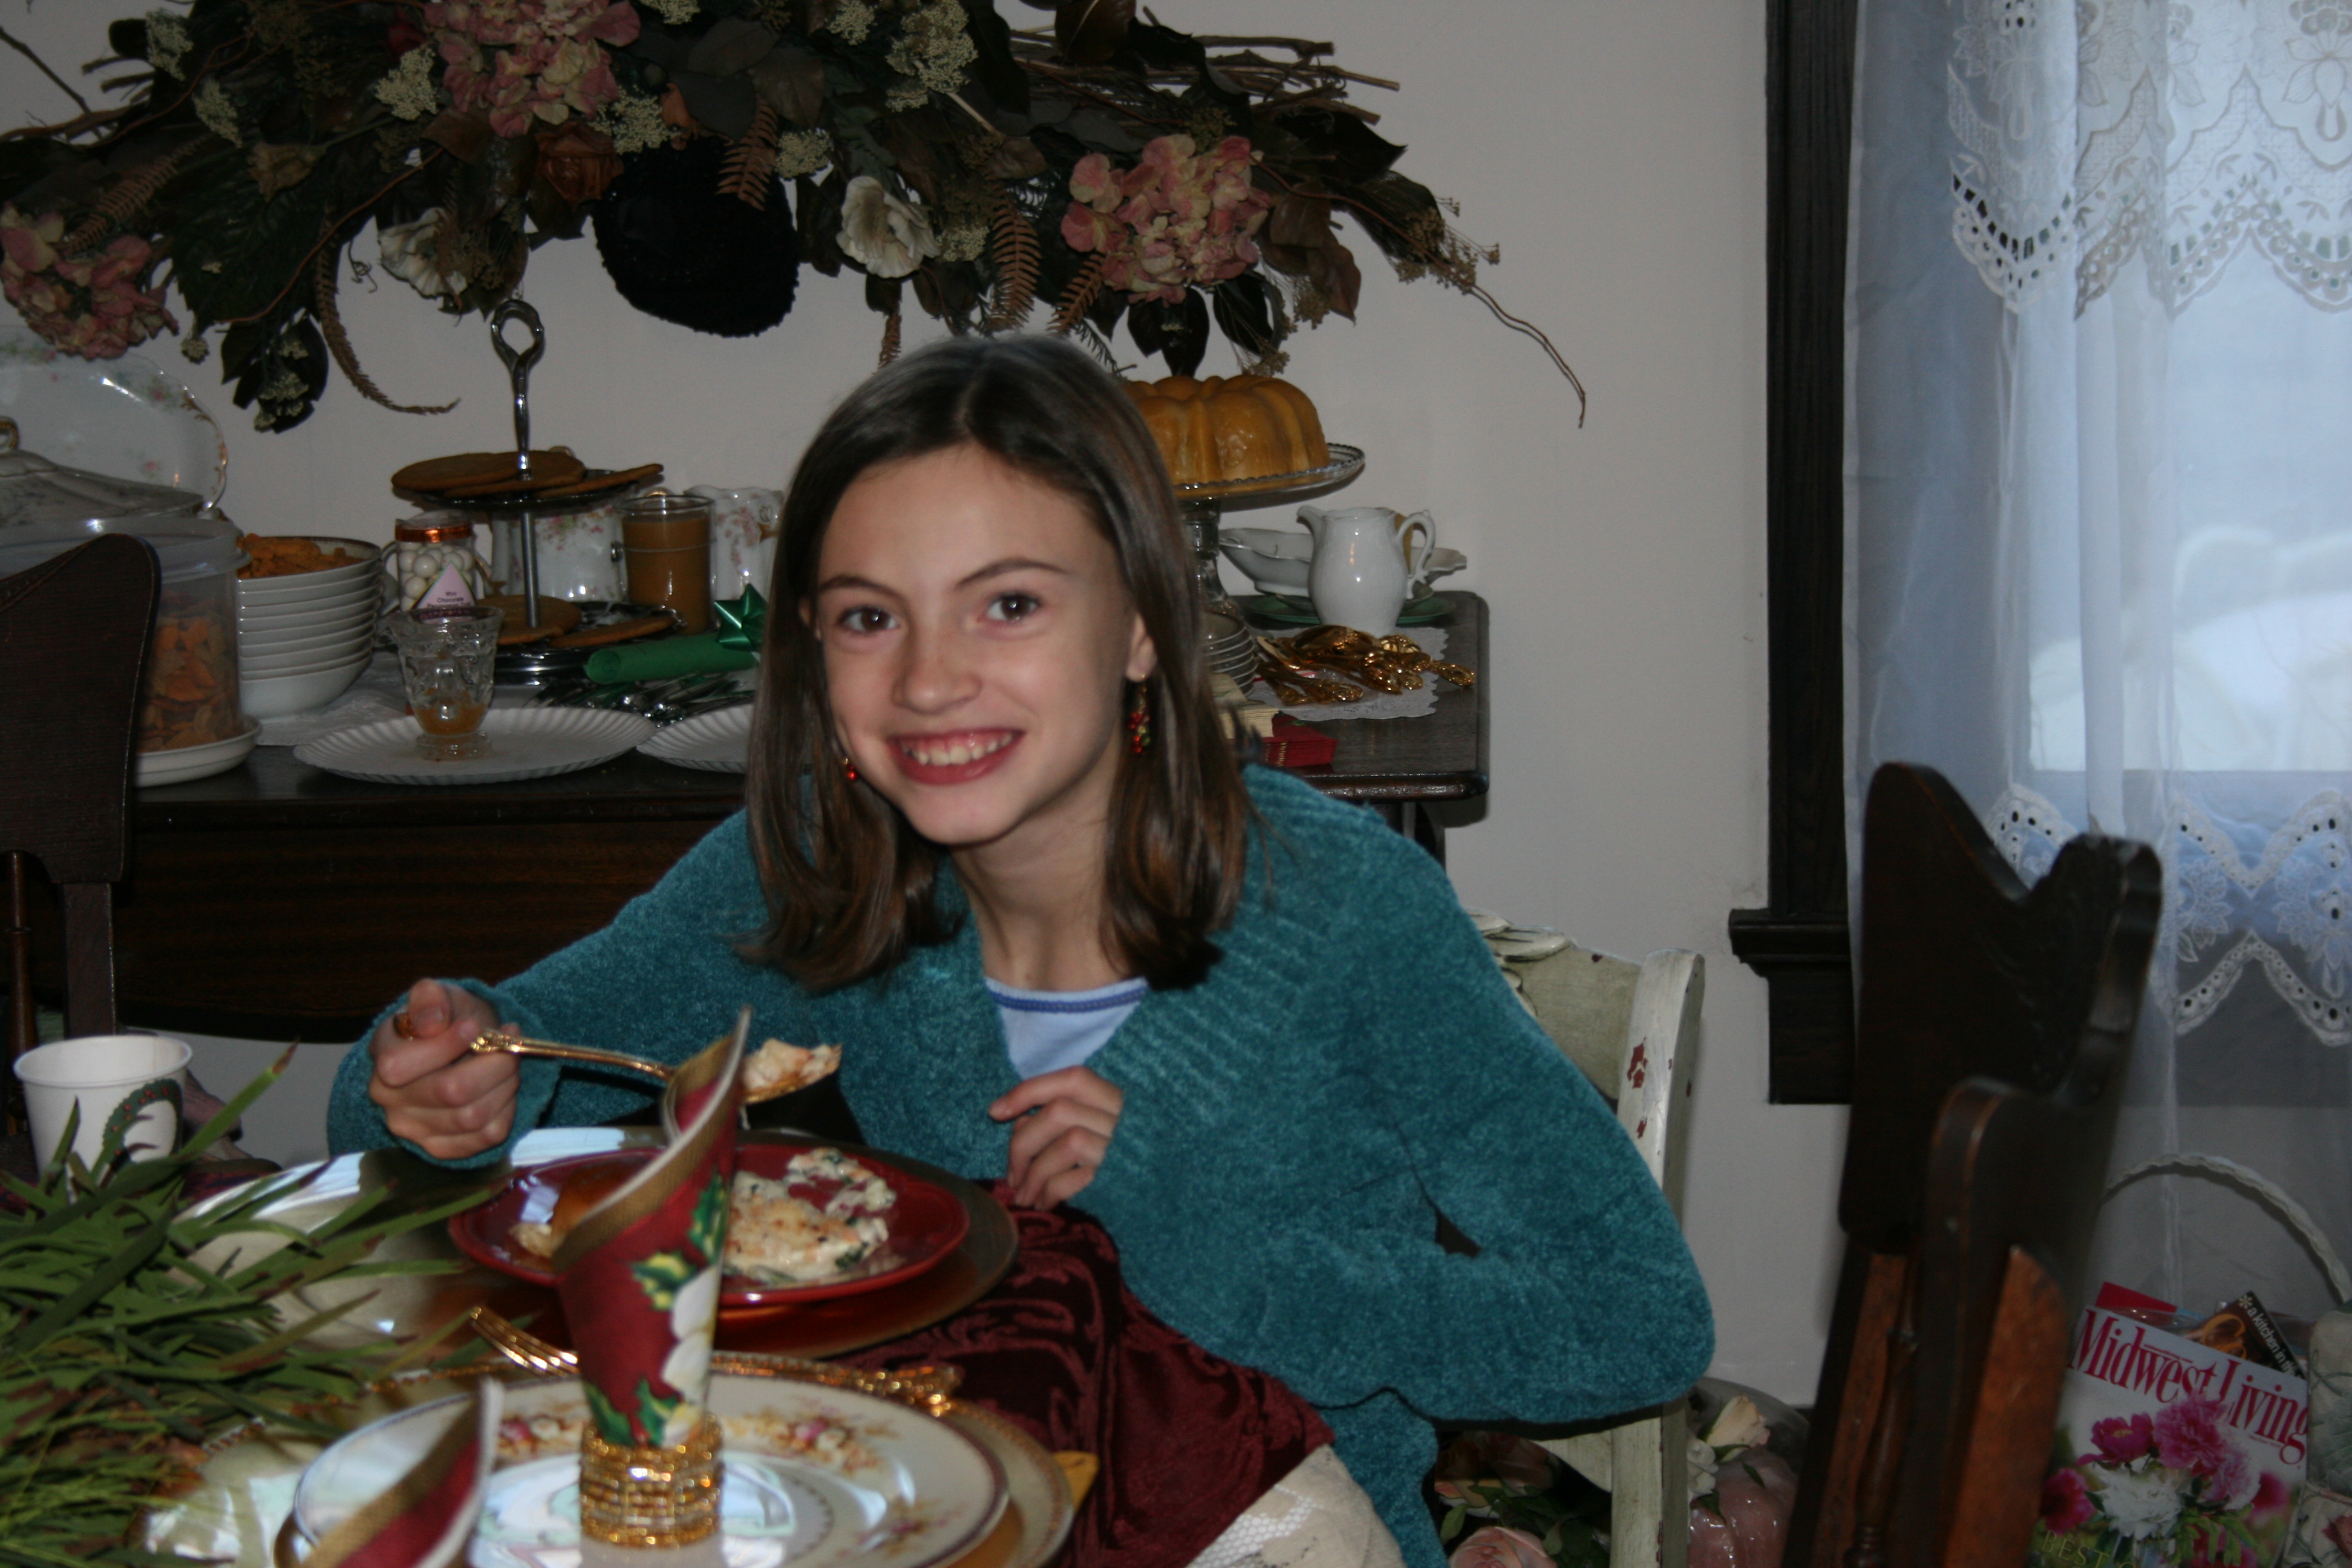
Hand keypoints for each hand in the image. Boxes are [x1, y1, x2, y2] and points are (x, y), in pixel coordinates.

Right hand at [368, 978, 518, 1159]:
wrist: (458, 1046)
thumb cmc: (446, 1020)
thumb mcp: (437, 995)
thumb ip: (430, 998)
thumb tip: (432, 1024)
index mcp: (383, 1060)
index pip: (401, 1066)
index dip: (446, 1045)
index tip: (474, 1027)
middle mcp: (390, 1102)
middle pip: (451, 1093)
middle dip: (493, 1065)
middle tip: (508, 1045)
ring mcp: (414, 1131)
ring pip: (473, 1117)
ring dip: (505, 1086)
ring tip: (509, 1064)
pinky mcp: (441, 1148)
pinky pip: (487, 1137)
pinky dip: (507, 1110)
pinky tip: (503, 1089)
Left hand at [988, 1066, 1122, 1209]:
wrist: (1157, 1198)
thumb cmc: (1116, 1160)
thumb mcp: (1094, 1129)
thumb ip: (1060, 1117)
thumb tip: (1017, 1121)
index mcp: (1115, 1100)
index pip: (1073, 1079)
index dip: (1030, 1090)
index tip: (996, 1112)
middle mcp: (1122, 1119)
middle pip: (1060, 1112)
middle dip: (1024, 1143)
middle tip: (1012, 1174)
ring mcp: (1121, 1149)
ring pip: (1066, 1144)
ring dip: (1033, 1174)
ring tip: (1023, 1195)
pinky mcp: (1116, 1180)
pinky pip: (1073, 1180)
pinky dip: (1049, 1192)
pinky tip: (1043, 1203)